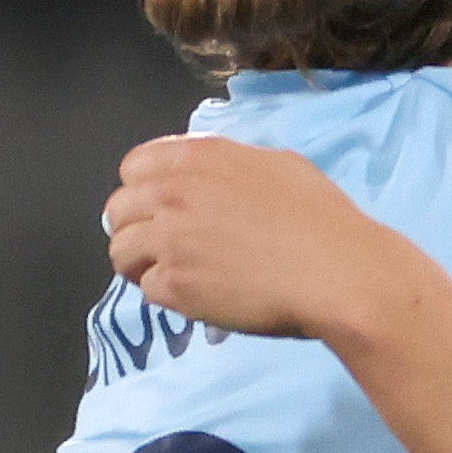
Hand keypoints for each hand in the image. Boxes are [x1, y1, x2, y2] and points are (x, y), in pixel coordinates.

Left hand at [97, 135, 417, 347]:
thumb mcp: (274, 165)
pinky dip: (166, 294)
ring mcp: (169, 239)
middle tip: (162, 246)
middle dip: (134, 228)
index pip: (133, 167)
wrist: (334, 271)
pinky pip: (146, 289)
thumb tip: (209, 179)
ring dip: (140, 264)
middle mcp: (174, 192)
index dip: (142, 190)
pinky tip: (196, 294)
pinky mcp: (173, 285)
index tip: (159, 208)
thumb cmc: (319, 217)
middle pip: (117, 210)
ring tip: (174, 273)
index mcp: (198, 157)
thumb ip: (227, 168)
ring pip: (120, 252)